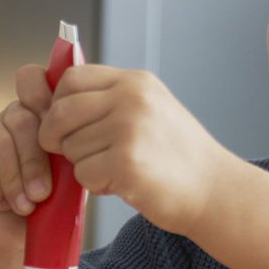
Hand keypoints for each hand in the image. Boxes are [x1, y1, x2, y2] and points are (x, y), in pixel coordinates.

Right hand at [0, 65, 54, 256]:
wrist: (24, 240)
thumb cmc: (51, 206)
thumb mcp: (69, 175)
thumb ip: (69, 149)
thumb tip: (78, 134)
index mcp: (38, 113)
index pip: (32, 80)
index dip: (40, 93)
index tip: (54, 124)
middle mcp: (9, 118)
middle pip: (19, 118)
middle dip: (33, 159)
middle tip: (43, 193)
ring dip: (15, 178)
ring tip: (28, 206)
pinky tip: (6, 205)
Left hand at [39, 64, 222, 235]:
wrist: (214, 190)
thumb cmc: (176, 157)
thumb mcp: (149, 110)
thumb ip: (110, 101)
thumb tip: (57, 106)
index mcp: (134, 82)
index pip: (71, 79)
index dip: (56, 104)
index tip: (62, 126)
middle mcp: (131, 98)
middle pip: (61, 112)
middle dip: (55, 138)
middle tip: (70, 154)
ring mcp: (129, 128)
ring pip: (70, 147)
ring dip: (83, 166)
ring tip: (114, 170)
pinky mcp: (127, 161)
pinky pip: (83, 173)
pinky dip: (96, 185)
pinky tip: (121, 184)